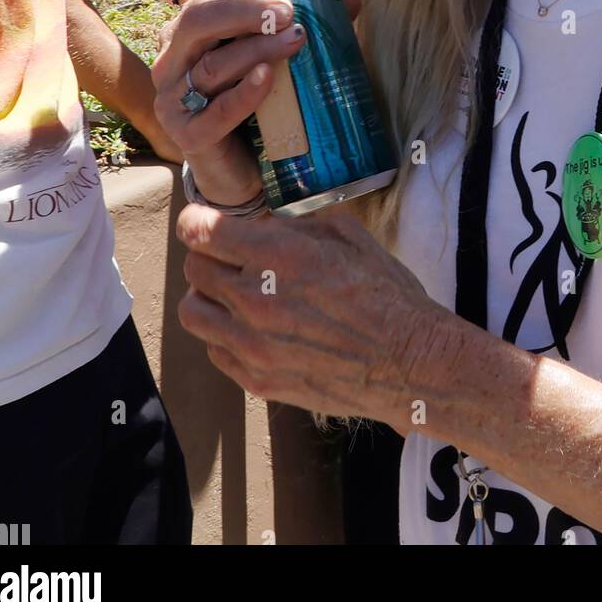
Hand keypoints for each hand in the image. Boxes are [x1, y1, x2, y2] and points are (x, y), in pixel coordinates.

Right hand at [151, 0, 361, 205]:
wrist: (240, 172)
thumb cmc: (253, 108)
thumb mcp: (271, 62)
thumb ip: (299, 29)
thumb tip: (349, 0)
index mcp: (185, 36)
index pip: (206, 2)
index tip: (285, 1)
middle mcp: (171, 63)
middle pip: (198, 24)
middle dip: (244, 14)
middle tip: (287, 14)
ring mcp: (173, 101)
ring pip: (211, 66)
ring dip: (256, 50)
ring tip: (295, 41)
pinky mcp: (188, 135)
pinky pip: (217, 110)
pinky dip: (244, 93)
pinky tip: (267, 78)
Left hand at [176, 202, 448, 428]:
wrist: (409, 362)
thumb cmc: (386, 294)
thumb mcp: (348, 236)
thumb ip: (297, 226)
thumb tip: (265, 225)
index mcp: (277, 255)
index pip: (200, 231)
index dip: (199, 221)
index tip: (205, 222)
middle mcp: (255, 300)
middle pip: (194, 269)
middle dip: (210, 256)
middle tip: (233, 257)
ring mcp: (252, 345)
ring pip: (192, 312)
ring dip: (208, 297)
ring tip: (235, 295)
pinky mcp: (257, 380)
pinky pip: (214, 351)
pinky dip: (224, 335)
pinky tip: (253, 329)